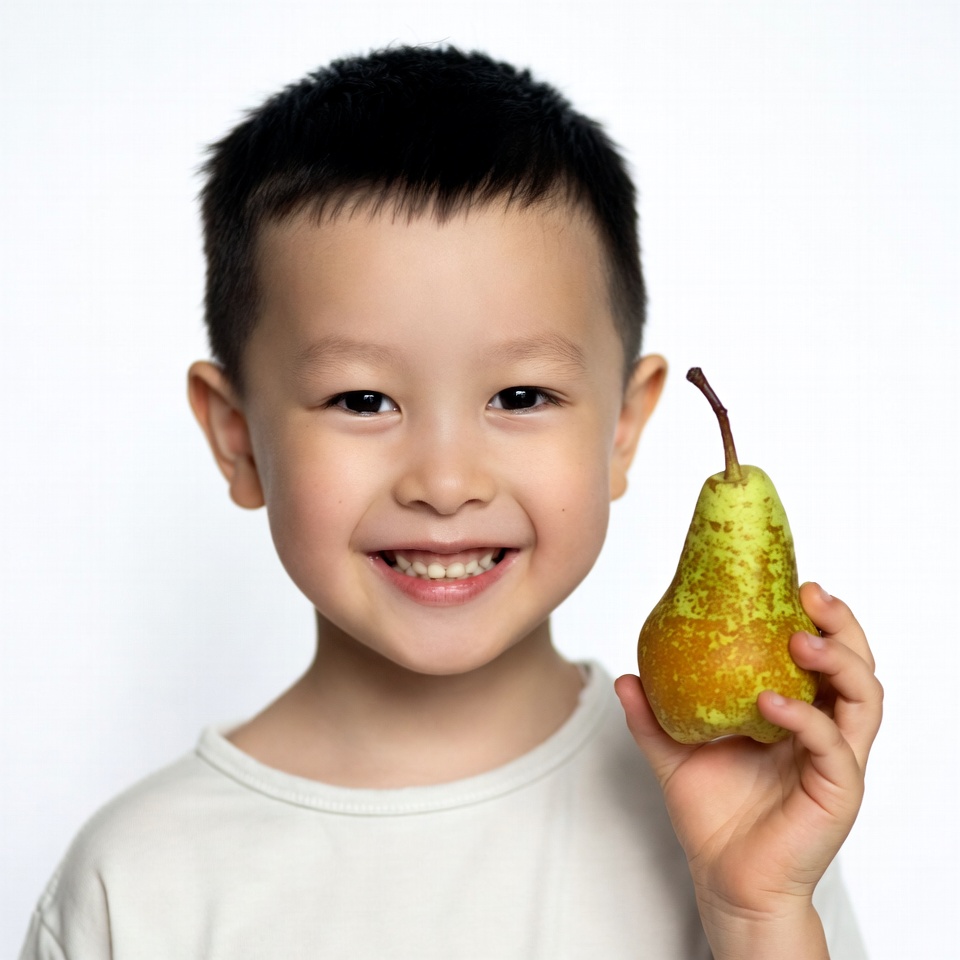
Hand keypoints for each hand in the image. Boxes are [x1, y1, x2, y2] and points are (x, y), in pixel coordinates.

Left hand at [615, 583, 881, 959]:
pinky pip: (833, 746)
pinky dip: (806, 718)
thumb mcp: (674, 754)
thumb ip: (652, 717)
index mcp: (797, 715)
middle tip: (811, 595)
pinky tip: (771, 703)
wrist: (724, 880)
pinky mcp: (838, 792)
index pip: (822, 656)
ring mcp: (836, 761)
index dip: (816, 618)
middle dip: (842, 626)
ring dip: (838, 660)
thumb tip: (624, 676)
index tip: (792, 582)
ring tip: (799, 638)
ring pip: (865, 698)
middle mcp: (825, 730)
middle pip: (857, 666)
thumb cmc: (712, 816)